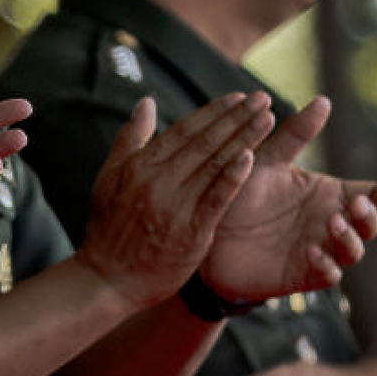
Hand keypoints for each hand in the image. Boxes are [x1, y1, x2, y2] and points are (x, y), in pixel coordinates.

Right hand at [78, 93, 271, 307]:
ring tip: (268, 119)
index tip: (239, 98)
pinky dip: (233, 177)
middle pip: (204, 142)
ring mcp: (174, 205)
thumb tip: (146, 102)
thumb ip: (130, 139)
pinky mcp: (190, 231)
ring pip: (214, 165)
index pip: (184, 130)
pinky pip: (215, 199)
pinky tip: (252, 158)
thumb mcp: (109, 177)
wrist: (108, 278)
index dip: (214, 112)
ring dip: (243, 139)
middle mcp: (157, 180)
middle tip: (262, 99)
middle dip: (236, 118)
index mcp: (139, 165)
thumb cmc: (110, 227)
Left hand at [200, 96, 376, 300]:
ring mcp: (320, 249)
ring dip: (350, 239)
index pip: (370, 194)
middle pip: (370, 223)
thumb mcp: (266, 160)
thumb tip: (323, 100)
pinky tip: (313, 252)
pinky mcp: (303, 274)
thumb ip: (294, 135)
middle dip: (371, 216)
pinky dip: (326, 265)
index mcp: (329, 194)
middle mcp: (331, 222)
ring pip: (353, 250)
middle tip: (357, 205)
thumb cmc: (240, 191)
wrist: (207, 230)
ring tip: (333, 224)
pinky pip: (327, 275)